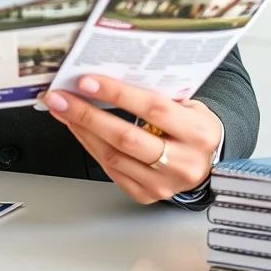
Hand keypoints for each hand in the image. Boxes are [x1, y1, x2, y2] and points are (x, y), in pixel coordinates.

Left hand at [43, 76, 222, 203]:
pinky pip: (111, 170)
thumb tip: (108, 75)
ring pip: (113, 156)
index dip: (117, 94)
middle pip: (126, 138)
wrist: (208, 164)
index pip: (153, 109)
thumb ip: (157, 94)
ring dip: (82, 131)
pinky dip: (91, 146)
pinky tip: (78, 129)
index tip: (87, 82)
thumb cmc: (193, 128)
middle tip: (61, 98)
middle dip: (87, 115)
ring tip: (63, 110)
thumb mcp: (189, 106)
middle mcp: (183, 162)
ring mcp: (164, 183)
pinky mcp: (147, 195)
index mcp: (198, 132)